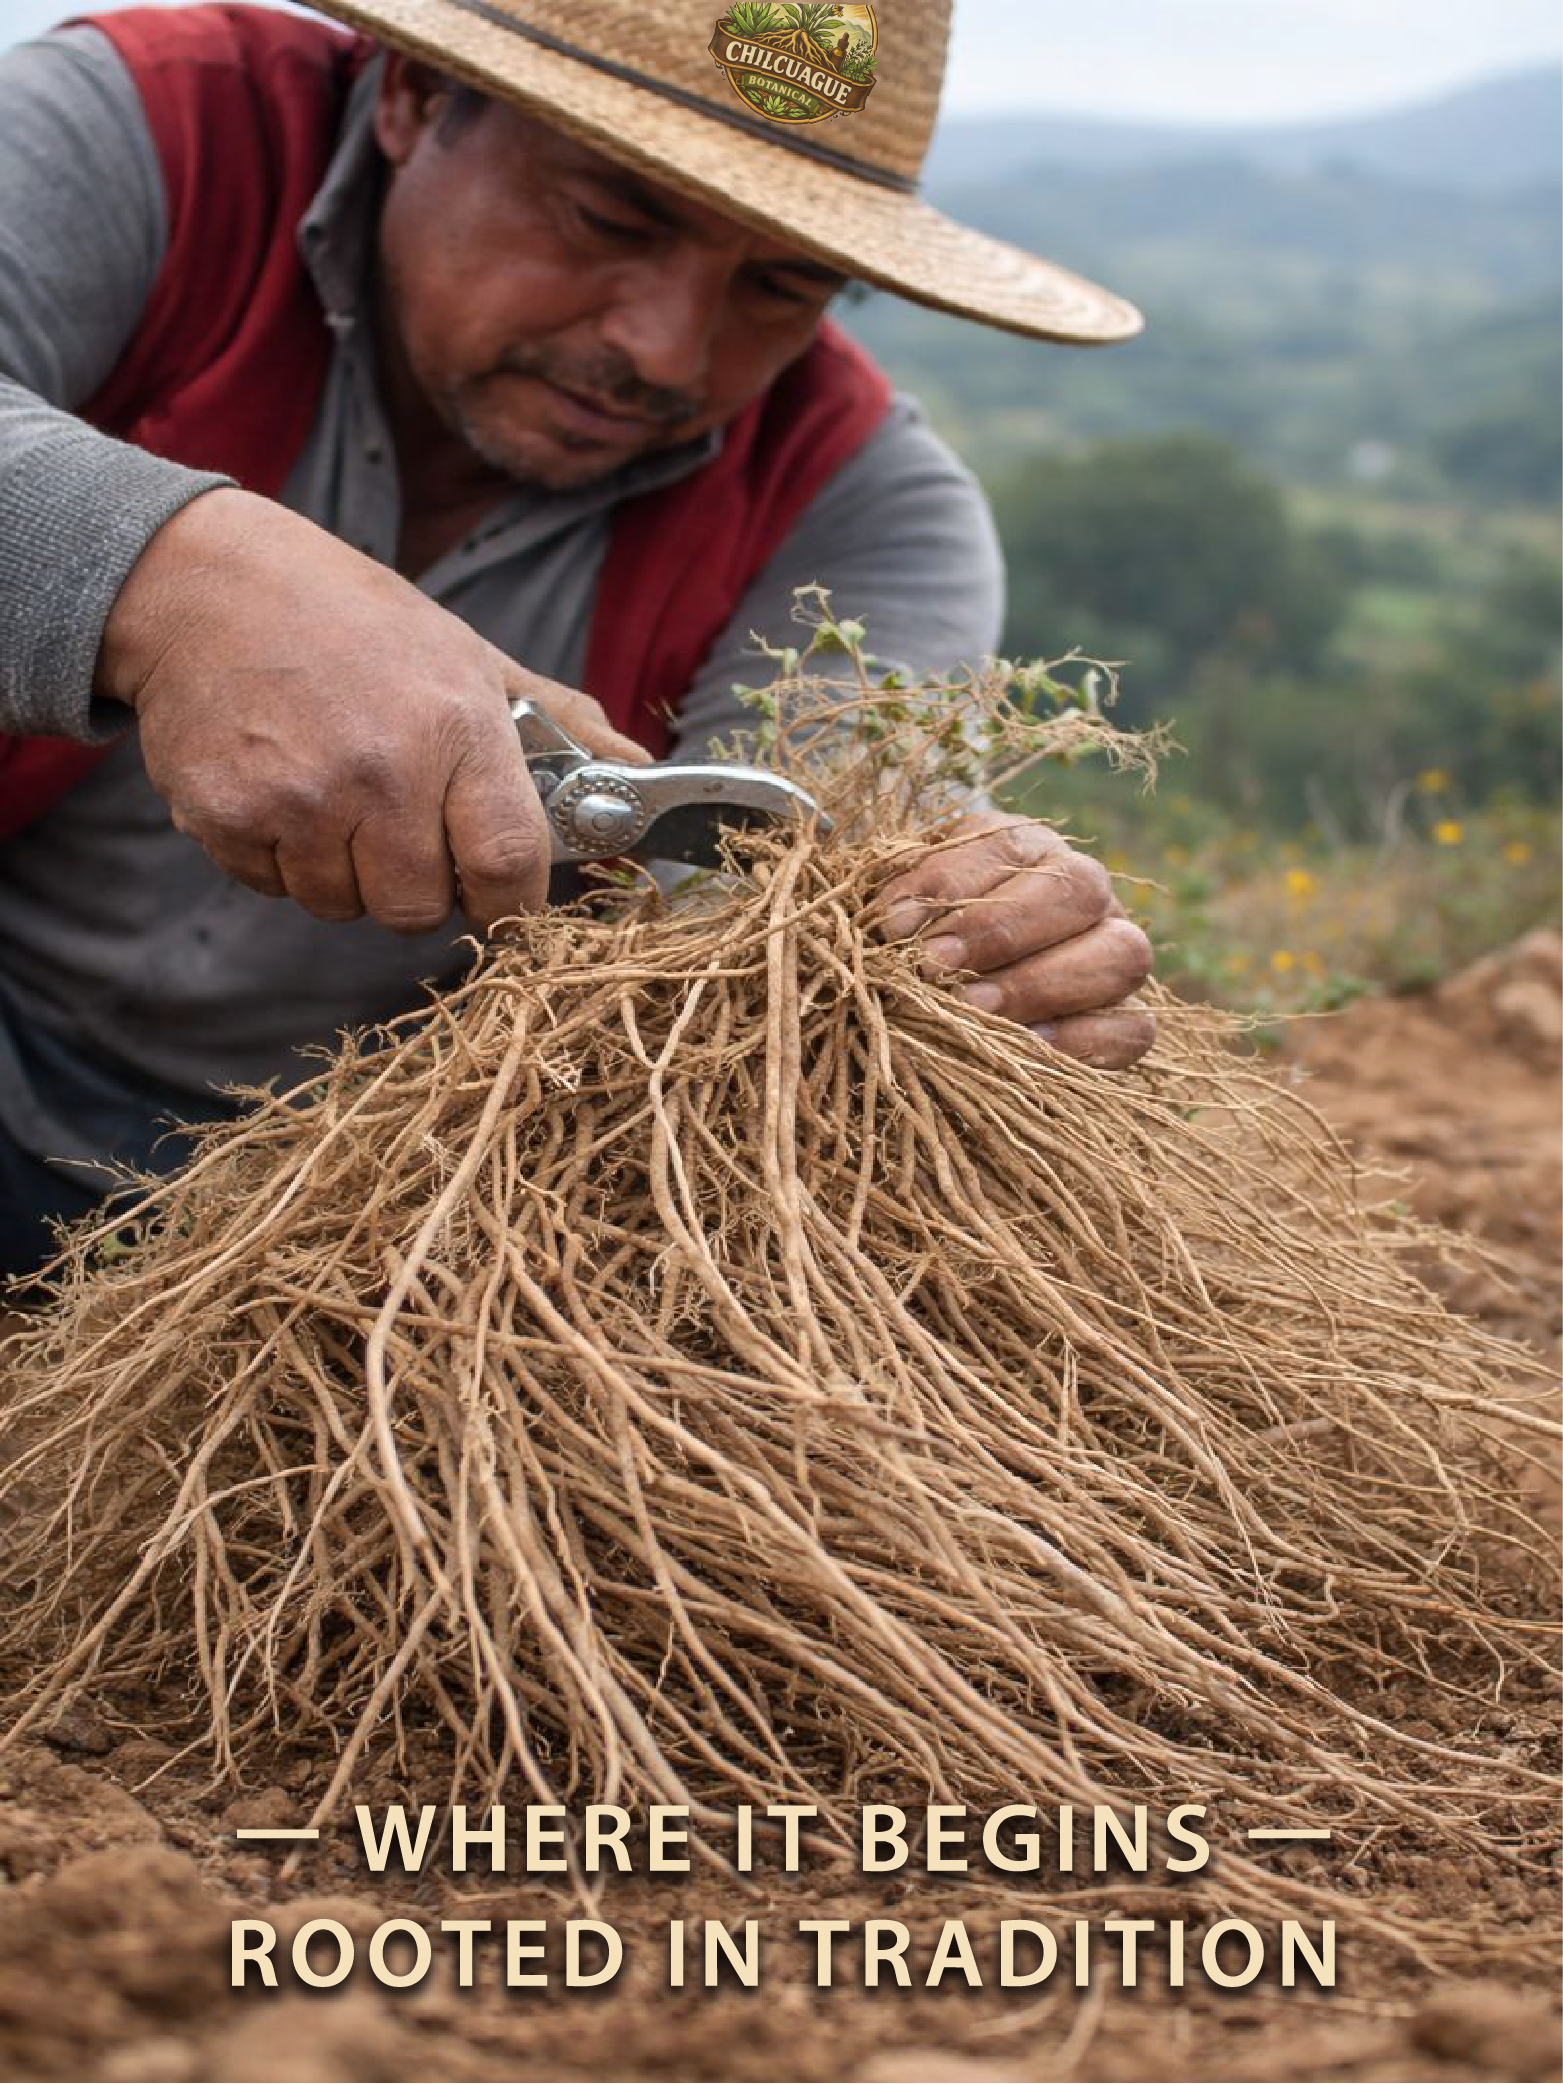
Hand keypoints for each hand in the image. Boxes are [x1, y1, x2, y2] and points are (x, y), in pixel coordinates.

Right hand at [96, 487, 647, 932]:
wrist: (203, 587)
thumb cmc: (350, 621)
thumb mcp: (468, 654)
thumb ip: (559, 723)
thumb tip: (636, 769)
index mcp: (455, 728)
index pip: (509, 865)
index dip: (510, 901)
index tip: (500, 897)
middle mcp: (380, 773)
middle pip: (419, 909)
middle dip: (418, 886)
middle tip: (400, 826)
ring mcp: (298, 800)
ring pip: (343, 906)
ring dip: (344, 873)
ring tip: (334, 793)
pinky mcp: (227, 818)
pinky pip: (276, 888)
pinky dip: (282, 859)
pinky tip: (281, 788)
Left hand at [876, 811, 1154, 1068]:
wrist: (933, 1004)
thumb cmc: (911, 948)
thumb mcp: (898, 913)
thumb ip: (898, 909)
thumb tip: (896, 927)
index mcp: (1026, 849)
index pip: (1007, 848)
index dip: (950, 884)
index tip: (892, 926)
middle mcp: (1085, 892)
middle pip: (1081, 890)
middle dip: (1002, 930)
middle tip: (936, 967)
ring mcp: (1116, 955)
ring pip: (1122, 955)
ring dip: (1042, 984)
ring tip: (974, 1010)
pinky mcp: (1128, 1021)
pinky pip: (1135, 1029)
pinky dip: (1082, 1040)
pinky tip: (1023, 1047)